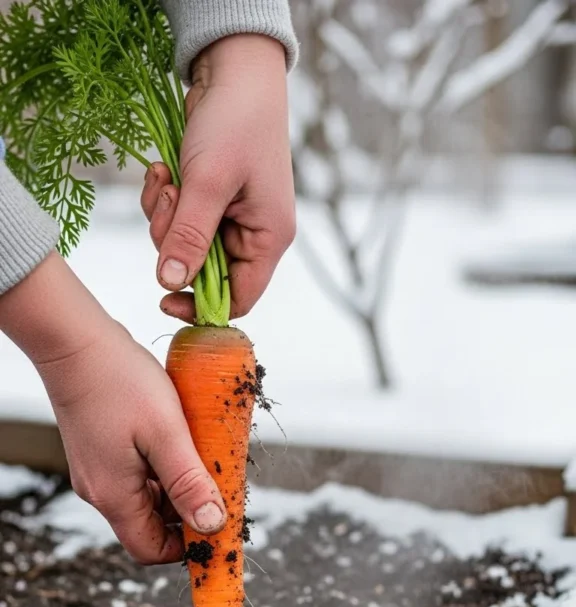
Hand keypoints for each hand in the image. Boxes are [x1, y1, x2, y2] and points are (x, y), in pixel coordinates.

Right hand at [0, 253, 225, 563]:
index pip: (151, 550)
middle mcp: (101, 491)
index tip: (219, 527)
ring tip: (202, 454)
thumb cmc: (118, 380)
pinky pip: (138, 474)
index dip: (186, 547)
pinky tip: (180, 439)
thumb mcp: (166, 434)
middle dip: (188, 511)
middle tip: (218, 483)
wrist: (74, 340)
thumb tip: (212, 526)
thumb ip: (189, 483)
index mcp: (115, 496)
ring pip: (147, 498)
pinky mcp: (100, 451)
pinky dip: (163, 466)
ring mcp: (98, 471)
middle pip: (151, 525)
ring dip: (178, 485)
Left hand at [141, 34, 294, 320]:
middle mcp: (252, 233)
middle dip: (175, 242)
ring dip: (164, 217)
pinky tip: (163, 171)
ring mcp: (230, 216)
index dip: (202, 305)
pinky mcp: (209, 198)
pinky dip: (164, 199)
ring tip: (166, 179)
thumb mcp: (208, 183)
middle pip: (203, 270)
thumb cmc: (235, 122)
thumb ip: (189, 237)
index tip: (165, 298)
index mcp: (268, 239)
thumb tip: (170, 284)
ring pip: (183, 244)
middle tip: (168, 204)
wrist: (233, 69)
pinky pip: (177, 218)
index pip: (238, 298)